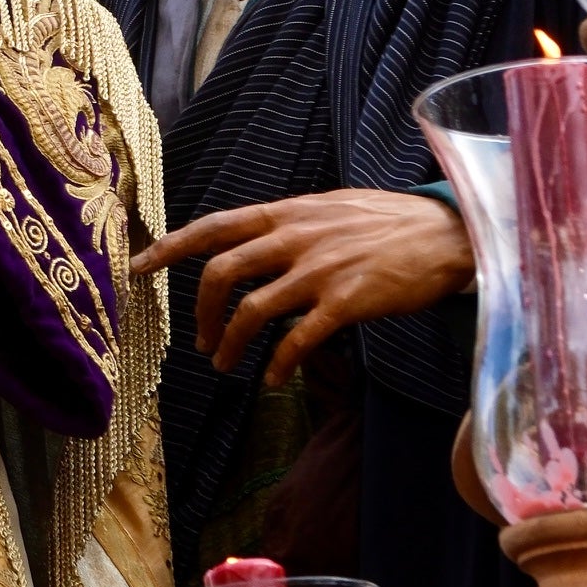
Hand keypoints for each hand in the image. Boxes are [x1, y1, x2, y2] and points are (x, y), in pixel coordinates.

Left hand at [135, 189, 473, 386]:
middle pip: (220, 273)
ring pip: (252, 310)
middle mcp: (295, 238)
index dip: (170, 247)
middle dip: (200, 312)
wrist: (449, 234)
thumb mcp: (329, 208)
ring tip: (223, 365)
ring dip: (229, 343)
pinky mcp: (347, 301)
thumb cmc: (390, 222)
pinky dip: (278, 363)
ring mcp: (320, 270)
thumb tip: (253, 240)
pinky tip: (273, 378)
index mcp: (286, 213)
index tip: (138, 267)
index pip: (214, 226)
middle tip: (199, 339)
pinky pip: (297, 339)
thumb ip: (288, 224)